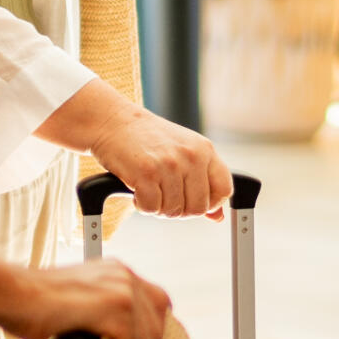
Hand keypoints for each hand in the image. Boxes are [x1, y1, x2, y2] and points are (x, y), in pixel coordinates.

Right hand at [2, 258, 170, 338]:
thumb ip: (102, 321)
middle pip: (156, 323)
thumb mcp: (78, 307)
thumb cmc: (32, 306)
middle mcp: (124, 276)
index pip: (155, 303)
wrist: (10, 294)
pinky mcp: (113, 308)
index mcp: (117, 272)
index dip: (152, 333)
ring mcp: (121, 289)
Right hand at [89, 107, 231, 219]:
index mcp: (204, 150)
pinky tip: (137, 192)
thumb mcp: (183, 152)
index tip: (192, 201)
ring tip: (149, 190)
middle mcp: (191, 156)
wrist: (114, 121)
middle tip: (164, 197)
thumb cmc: (148, 139)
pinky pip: (152, 208)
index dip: (210, 204)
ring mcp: (169, 164)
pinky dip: (143, 206)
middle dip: (179, 210)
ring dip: (159, 208)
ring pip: (174, 211)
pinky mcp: (146, 173)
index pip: (224, 190)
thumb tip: (217, 217)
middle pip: (198, 208)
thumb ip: (202, 182)